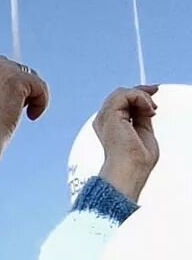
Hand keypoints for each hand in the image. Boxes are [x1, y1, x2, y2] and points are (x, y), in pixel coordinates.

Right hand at [0, 59, 49, 175]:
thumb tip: (9, 90)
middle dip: (15, 87)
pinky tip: (31, 117)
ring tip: (20, 114)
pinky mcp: (15, 78)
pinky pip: (39, 85)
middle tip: (12, 110)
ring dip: (28, 94)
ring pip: (26, 75)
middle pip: (9, 67)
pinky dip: (40, 102)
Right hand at [96, 85, 161, 202]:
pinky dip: (140, 98)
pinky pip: (124, 94)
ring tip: (152, 109)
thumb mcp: (144, 131)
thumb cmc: (137, 159)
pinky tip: (148, 109)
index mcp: (111, 124)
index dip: (138, 94)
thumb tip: (147, 105)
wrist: (131, 167)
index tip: (154, 91)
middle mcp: (105, 119)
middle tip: (155, 91)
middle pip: (121, 94)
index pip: (121, 102)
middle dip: (141, 91)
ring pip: (122, 92)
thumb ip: (142, 117)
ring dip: (142, 97)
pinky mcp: (110, 114)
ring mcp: (105, 116)